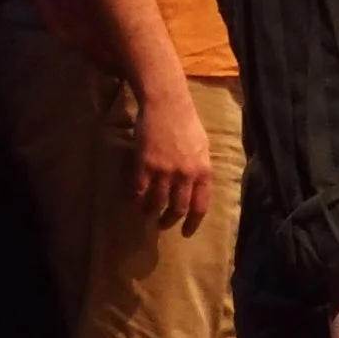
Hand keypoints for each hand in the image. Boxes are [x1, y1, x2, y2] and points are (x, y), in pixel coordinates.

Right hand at [132, 81, 213, 234]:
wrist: (167, 104)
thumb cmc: (187, 122)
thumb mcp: (202, 147)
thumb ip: (199, 168)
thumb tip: (196, 187)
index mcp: (203, 171)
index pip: (200, 206)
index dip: (192, 223)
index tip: (186, 233)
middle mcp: (185, 175)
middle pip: (177, 209)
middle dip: (170, 221)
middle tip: (163, 225)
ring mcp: (164, 171)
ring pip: (156, 203)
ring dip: (151, 212)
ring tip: (147, 213)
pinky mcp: (144, 165)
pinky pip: (139, 191)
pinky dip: (136, 199)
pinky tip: (135, 201)